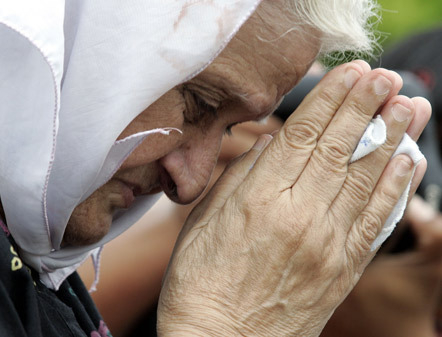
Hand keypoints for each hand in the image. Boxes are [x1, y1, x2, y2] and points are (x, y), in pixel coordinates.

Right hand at [157, 60, 430, 336]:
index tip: (350, 73)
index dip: (329, 100)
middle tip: (386, 77)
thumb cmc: (199, 284)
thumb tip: (269, 144)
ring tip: (410, 106)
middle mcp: (299, 217)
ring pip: (365, 180)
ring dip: (392, 139)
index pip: (302, 136)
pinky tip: (408, 161)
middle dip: (365, 107)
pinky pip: (376, 222)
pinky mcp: (342, 270)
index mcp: (259, 202)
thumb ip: (238, 178)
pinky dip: (395, 189)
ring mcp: (327, 245)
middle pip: (339, 150)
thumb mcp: (201, 223)